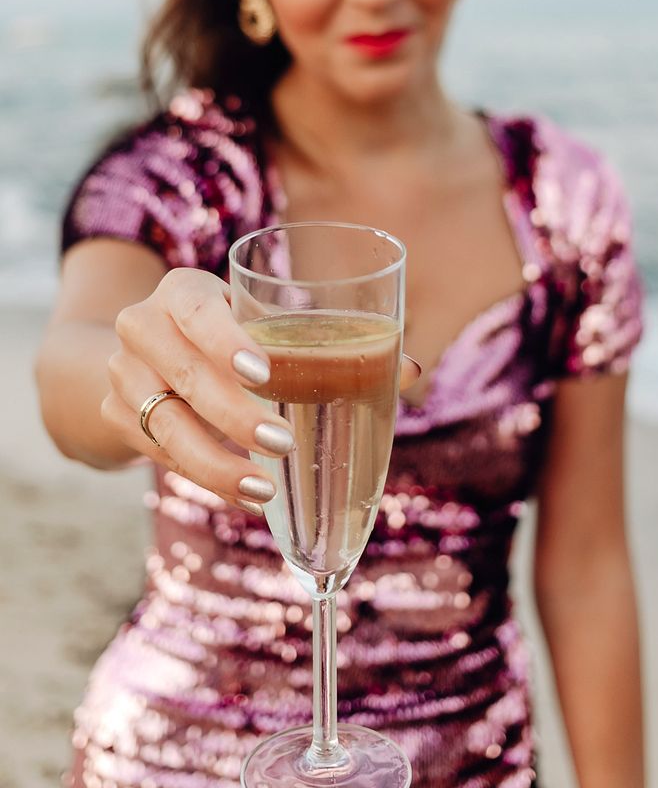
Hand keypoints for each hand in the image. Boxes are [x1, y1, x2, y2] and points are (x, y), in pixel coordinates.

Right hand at [101, 267, 421, 511]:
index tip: (264, 374)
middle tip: (282, 444)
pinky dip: (206, 478)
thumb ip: (329, 344)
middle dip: (234, 416)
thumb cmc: (228, 336)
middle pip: (184, 376)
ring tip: (265, 490)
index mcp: (183, 293)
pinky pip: (162, 457)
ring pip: (166, 427)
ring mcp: (123, 376)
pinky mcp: (118, 418)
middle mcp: (143, 328)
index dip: (226, 341)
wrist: (145, 355)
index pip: (197, 311)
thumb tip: (408, 370)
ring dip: (217, 465)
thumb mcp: (261, 325)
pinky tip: (246, 494)